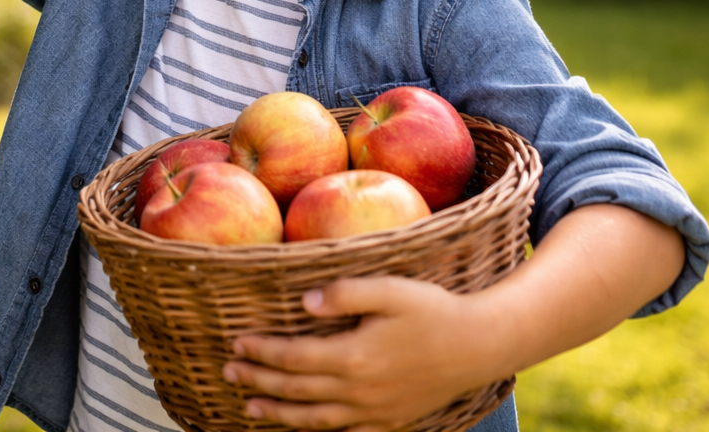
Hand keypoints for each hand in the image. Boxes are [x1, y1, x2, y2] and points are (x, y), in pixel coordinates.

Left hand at [223, 278, 507, 431]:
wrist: (479, 345)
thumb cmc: (433, 310)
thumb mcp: (390, 290)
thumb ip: (345, 293)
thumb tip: (304, 301)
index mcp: (354, 357)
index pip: (293, 357)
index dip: (262, 351)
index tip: (236, 341)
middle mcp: (359, 391)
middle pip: (296, 389)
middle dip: (259, 380)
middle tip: (229, 371)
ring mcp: (375, 411)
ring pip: (315, 419)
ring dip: (279, 412)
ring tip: (250, 407)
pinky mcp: (390, 421)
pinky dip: (318, 431)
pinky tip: (303, 426)